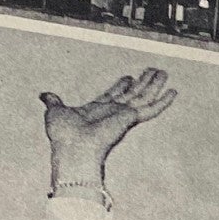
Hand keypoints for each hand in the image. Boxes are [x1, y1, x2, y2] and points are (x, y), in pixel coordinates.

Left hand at [39, 69, 176, 187]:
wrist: (73, 148)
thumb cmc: (63, 135)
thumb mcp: (55, 111)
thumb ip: (54, 101)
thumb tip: (44, 95)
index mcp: (97, 110)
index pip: (113, 95)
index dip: (121, 85)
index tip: (129, 77)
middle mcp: (113, 113)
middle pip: (132, 93)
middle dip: (142, 82)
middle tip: (153, 71)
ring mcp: (124, 115)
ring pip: (144, 97)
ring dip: (155, 85)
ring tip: (165, 72)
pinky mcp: (131, 118)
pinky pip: (151, 109)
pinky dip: (164, 101)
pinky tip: (174, 91)